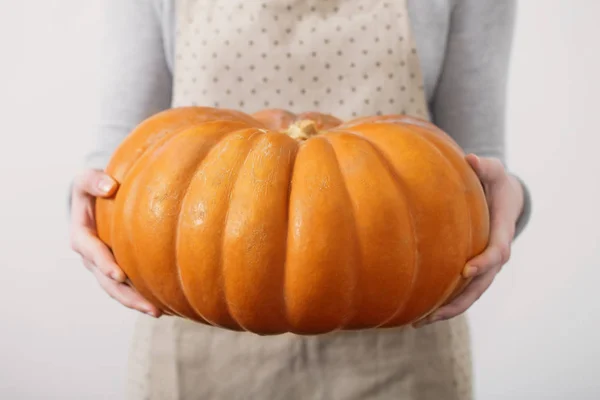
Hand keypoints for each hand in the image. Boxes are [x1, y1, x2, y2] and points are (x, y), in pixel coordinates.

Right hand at [69, 169, 161, 317]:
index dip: (104, 264)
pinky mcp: (118, 269)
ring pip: (118, 290)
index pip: (92, 253)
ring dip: (136, 302)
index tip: (119, 274)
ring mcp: (104, 266)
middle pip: (107, 282)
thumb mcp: (86, 180)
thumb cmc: (93, 189)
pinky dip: (142, 295)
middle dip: (126, 295)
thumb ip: (94, 180)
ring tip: (158, 312)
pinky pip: (129, 286)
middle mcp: (91, 258)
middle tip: (148, 306)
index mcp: (82, 237)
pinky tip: (164, 303)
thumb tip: (110, 186)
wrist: (96, 200)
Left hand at [415, 154, 523, 326]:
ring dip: (448, 310)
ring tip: (420, 322)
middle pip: (481, 285)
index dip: (484, 263)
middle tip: (435, 313)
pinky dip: (444, 303)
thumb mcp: (494, 170)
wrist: (506, 198)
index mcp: (501, 233)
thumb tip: (470, 159)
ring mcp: (485, 267)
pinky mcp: (473, 270)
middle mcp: (495, 256)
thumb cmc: (496, 182)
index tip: (466, 270)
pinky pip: (461, 291)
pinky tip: (419, 312)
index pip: (496, 253)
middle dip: (459, 300)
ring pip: (470, 295)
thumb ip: (485, 166)